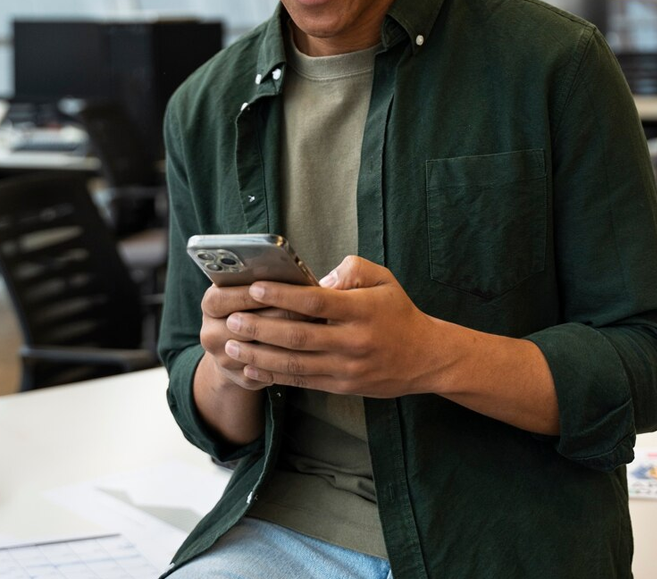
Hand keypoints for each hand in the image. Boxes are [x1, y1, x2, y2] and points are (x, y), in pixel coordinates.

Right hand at [199, 283, 305, 391]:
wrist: (237, 345)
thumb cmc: (252, 305)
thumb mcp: (249, 287)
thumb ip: (263, 279)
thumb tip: (290, 273)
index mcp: (210, 305)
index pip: (221, 299)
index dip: (247, 294)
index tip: (274, 288)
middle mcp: (210, 334)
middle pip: (243, 326)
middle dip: (279, 315)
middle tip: (310, 308)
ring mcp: (223, 359)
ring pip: (258, 351)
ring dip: (288, 340)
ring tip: (315, 327)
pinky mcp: (239, 378)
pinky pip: (266, 372)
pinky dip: (288, 360)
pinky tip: (309, 350)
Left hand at [222, 256, 439, 396]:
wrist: (425, 357)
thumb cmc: (397, 311)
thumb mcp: (383, 279)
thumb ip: (352, 269)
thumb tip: (318, 279)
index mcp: (361, 310)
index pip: (315, 302)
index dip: (283, 296)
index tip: (256, 288)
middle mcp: (353, 341)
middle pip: (298, 336)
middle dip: (260, 329)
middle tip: (231, 320)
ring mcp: (346, 368)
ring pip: (295, 364)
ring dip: (259, 355)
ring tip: (231, 345)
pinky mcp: (342, 386)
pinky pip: (303, 381)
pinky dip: (274, 375)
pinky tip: (252, 368)